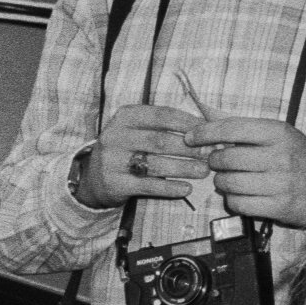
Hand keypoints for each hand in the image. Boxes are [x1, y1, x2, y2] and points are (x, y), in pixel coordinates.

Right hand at [77, 103, 207, 207]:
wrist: (94, 176)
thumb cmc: (129, 148)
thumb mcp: (140, 130)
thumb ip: (167, 126)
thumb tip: (208, 125)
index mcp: (126, 116)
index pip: (162, 115)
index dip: (189, 123)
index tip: (209, 132)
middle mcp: (116, 135)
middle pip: (160, 140)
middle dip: (190, 148)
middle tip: (211, 155)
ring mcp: (112, 160)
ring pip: (155, 163)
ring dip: (183, 168)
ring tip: (204, 171)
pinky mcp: (114, 183)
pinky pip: (147, 185)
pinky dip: (170, 187)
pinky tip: (186, 188)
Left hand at [185, 111, 305, 227]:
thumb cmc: (300, 158)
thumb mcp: (279, 135)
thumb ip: (244, 127)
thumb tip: (206, 113)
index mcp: (278, 132)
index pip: (231, 128)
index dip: (205, 132)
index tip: (190, 137)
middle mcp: (279, 156)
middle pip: (226, 158)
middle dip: (215, 161)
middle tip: (219, 163)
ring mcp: (280, 183)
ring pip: (229, 183)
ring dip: (222, 183)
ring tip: (230, 180)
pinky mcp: (279, 206)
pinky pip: (238, 204)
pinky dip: (233, 201)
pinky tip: (241, 196)